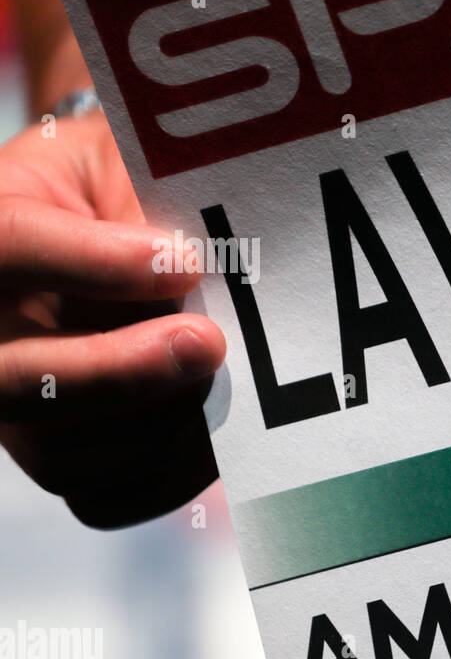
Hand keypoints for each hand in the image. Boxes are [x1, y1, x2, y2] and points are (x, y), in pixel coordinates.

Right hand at [0, 111, 225, 527]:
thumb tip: (194, 262)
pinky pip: (105, 496)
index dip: (91, 262)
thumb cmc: (133, 189)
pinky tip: (211, 436)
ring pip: (60, 452)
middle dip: (120, 370)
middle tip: (207, 343)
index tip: (181, 259)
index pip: (7, 247)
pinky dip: (166, 475)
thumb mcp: (131, 161)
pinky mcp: (63, 458)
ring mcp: (17, 405)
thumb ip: (148, 194)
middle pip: (15, 379)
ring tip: (222, 382)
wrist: (137, 238)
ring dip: (157, 425)